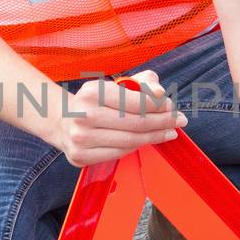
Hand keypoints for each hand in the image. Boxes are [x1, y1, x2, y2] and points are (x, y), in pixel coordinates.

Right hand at [52, 68, 187, 166]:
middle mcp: (83, 115)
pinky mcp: (80, 156)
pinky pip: (118, 153)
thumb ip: (140, 83)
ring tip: (168, 132)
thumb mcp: (114, 85)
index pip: (134, 101)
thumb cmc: (94, 102)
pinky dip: (136, 147)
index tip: (171, 106)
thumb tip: (159, 92)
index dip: (157, 105)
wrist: (61, 121)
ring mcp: (80, 138)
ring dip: (154, 137)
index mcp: (92, 92)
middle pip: (135, 123)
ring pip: (129, 141)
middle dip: (162, 122)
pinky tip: (146, 140)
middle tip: (178, 121)